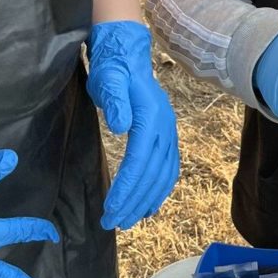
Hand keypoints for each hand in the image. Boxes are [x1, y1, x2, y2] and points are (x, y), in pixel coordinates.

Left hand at [87, 20, 179, 230]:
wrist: (127, 54)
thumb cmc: (113, 69)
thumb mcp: (108, 80)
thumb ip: (115, 100)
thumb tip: (122, 126)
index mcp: (151, 116)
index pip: (140, 159)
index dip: (126, 187)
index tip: (110, 209)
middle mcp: (165, 126)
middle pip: (153, 172)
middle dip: (134, 201)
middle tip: (113, 223)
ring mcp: (169, 131)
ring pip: (164, 174)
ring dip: (148, 200)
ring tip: (129, 220)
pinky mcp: (166, 134)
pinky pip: (169, 167)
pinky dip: (161, 189)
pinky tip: (150, 204)